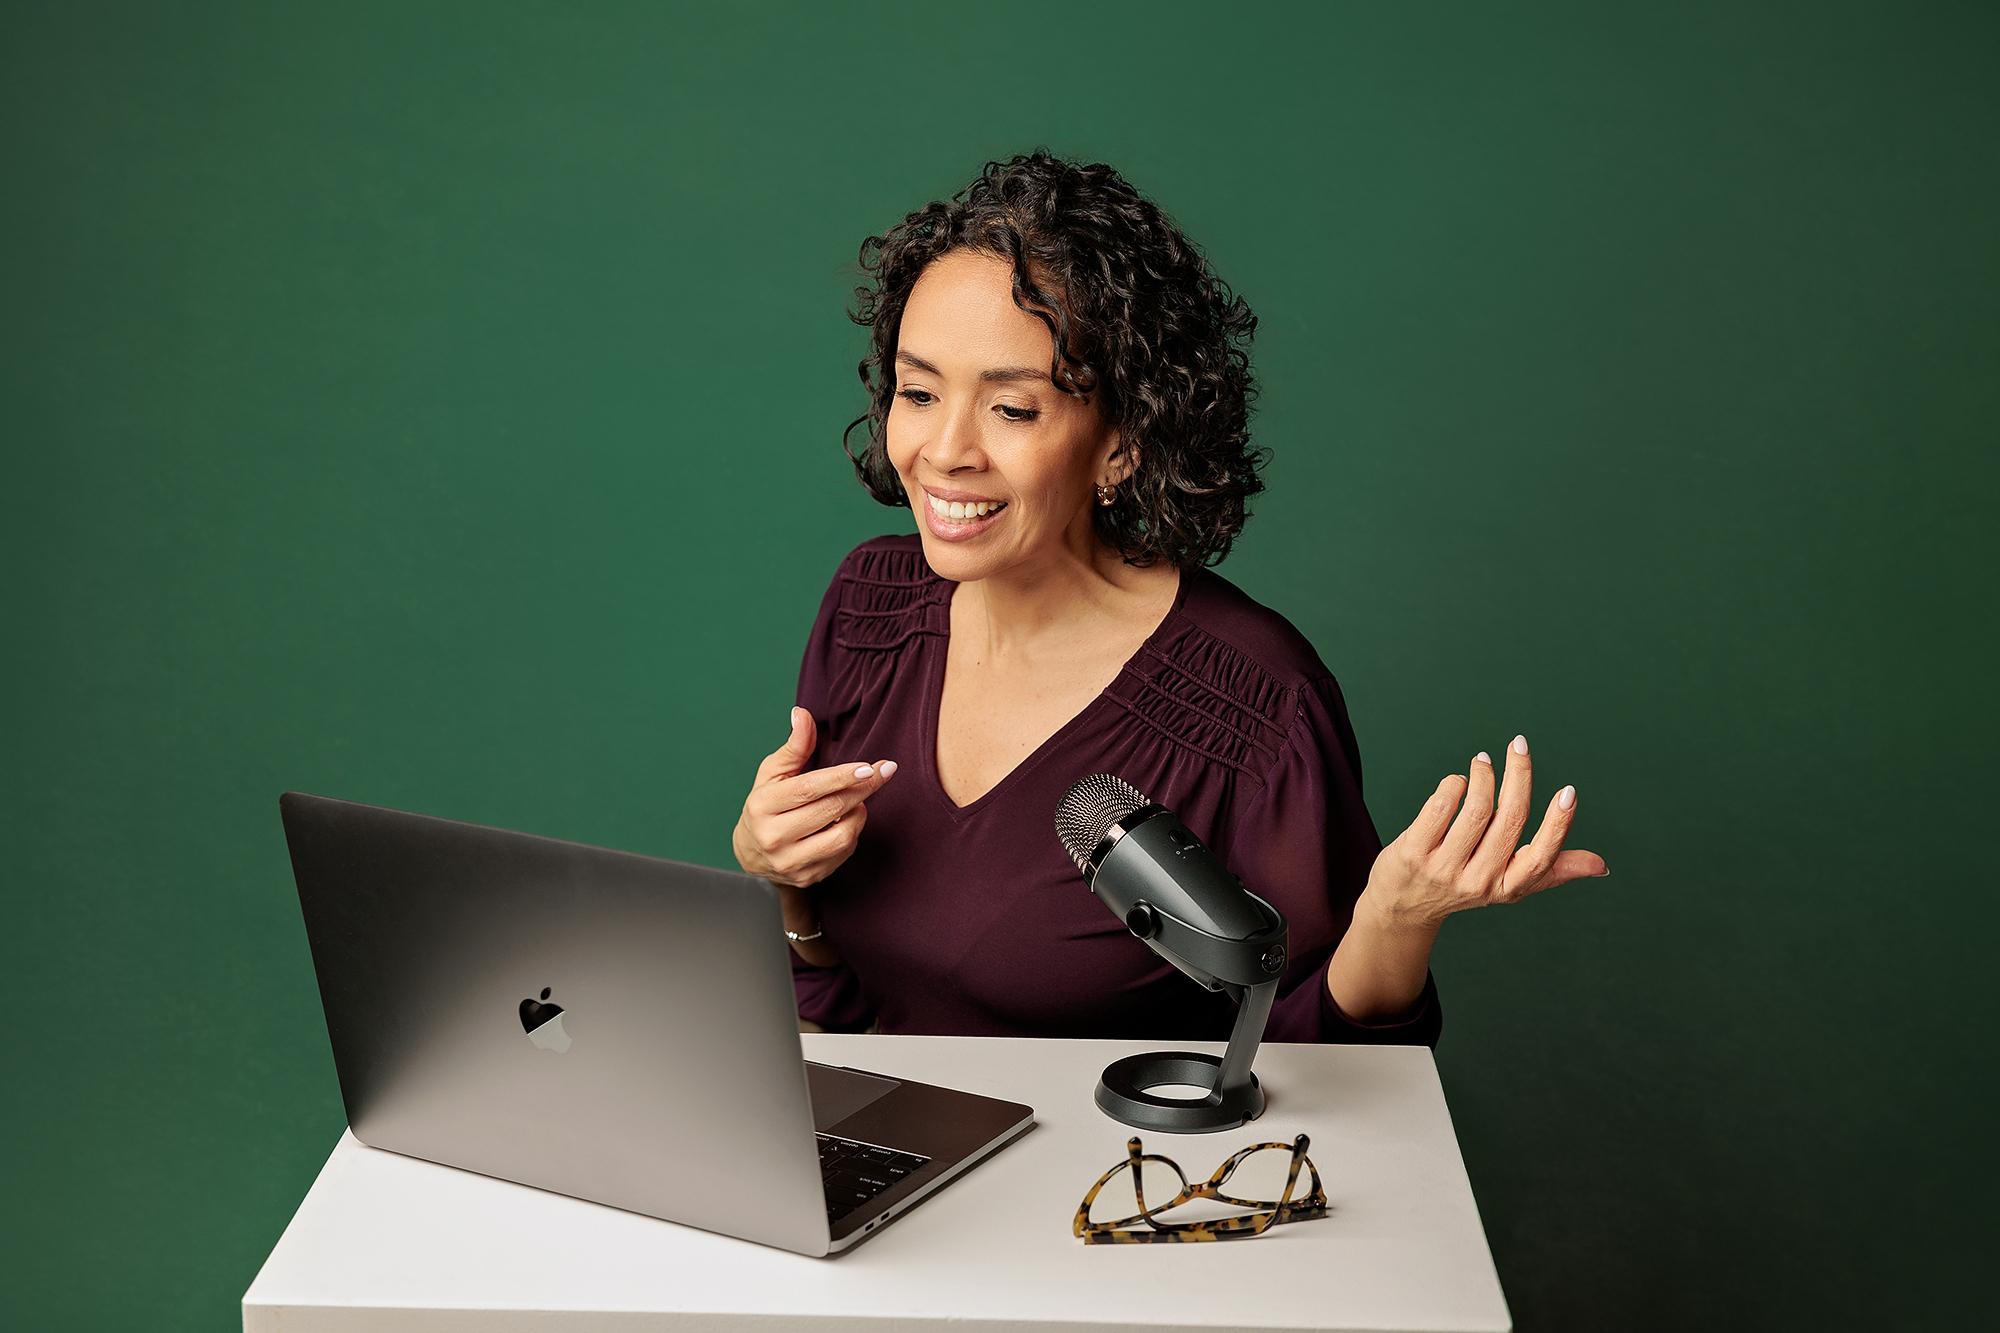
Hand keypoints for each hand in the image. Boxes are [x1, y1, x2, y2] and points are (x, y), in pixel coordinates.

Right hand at [732, 706, 897, 888]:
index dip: (842, 776)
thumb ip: (794, 746)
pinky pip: (844, 853)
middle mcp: (773, 837)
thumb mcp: (773, 773)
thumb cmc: (767, 804)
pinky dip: (852, 832)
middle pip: (831, 809)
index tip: (870, 766)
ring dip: (858, 813)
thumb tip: (801, 714)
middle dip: (862, 788)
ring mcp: (790, 862)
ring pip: (842, 835)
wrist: (752, 853)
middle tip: (884, 771)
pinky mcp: (807, 878)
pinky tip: (846, 821)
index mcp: (763, 806)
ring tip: (856, 801)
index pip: (809, 788)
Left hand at [1362, 733, 1608, 930]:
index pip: (1540, 857)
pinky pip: (1439, 807)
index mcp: (1507, 887)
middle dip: (1519, 775)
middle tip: (1519, 746)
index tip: (1569, 791)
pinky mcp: (1413, 852)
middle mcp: (1478, 880)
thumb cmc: (1463, 885)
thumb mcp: (1506, 886)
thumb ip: (1551, 870)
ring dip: (1482, 775)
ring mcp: (1444, 868)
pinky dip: (1452, 785)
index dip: (1557, 824)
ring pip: (1475, 809)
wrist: (1403, 907)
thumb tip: (1602, 865)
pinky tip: (1457, 782)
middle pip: (1509, 820)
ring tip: (1482, 761)